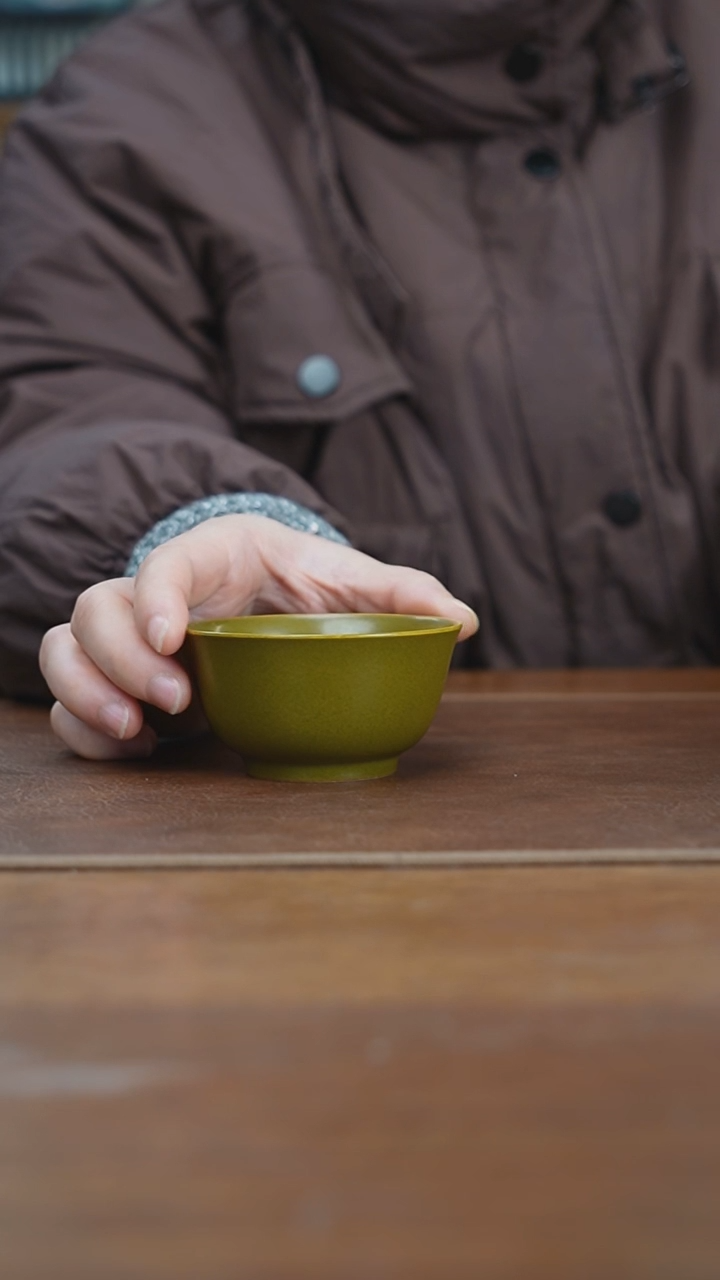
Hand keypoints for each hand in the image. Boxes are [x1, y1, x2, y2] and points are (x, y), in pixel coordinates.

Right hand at [40, 514, 478, 758]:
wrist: (270, 591)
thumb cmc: (305, 579)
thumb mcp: (352, 580)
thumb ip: (403, 594)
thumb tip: (464, 621)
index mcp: (208, 556)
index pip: (162, 562)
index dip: (155, 597)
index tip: (175, 639)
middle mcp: (154, 595)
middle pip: (94, 610)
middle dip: (120, 660)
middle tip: (175, 702)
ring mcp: (129, 639)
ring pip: (65, 650)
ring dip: (87, 693)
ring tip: (136, 732)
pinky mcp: (120, 679)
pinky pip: (71, 700)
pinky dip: (87, 728)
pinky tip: (132, 747)